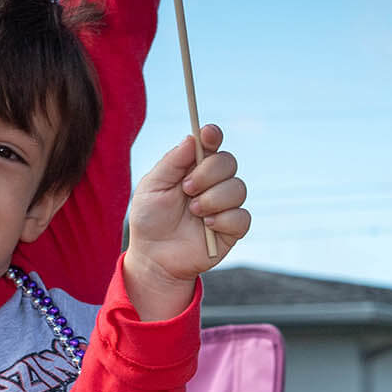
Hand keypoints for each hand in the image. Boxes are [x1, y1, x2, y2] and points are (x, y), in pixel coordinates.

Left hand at [123, 123, 249, 314]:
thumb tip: (193, 138)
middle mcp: (213, 182)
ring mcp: (225, 205)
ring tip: (193, 211)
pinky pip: (242, 217)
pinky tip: (207, 226)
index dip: (213, 135)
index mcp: (194, 167)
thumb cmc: (150, 219)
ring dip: (213, 198)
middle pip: (229, 162)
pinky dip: (224, 219)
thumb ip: (172, 162)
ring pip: (238, 188)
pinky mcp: (232, 229)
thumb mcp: (152, 186)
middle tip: (187, 189)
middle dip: (208, 173)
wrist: (154, 257)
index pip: (212, 143)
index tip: (207, 135)